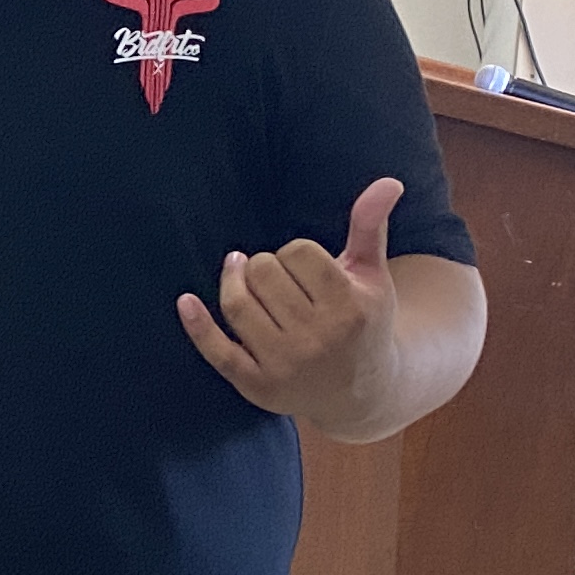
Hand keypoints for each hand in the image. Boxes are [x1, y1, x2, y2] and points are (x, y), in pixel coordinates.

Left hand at [178, 178, 403, 434]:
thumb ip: (372, 228)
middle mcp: (317, 337)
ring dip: (235, 282)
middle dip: (267, 267)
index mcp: (349, 306)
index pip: (296, 252)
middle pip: (263, 273)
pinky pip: (217, 351)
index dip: (295, 254)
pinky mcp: (257, 385)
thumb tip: (388, 182)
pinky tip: (186, 301)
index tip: (306, 270)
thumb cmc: (365, 321)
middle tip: (279, 280)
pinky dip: (198, 325)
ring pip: (237, 304)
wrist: (362, 392)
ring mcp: (284, 364)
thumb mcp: (373, 276)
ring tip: (241, 275)